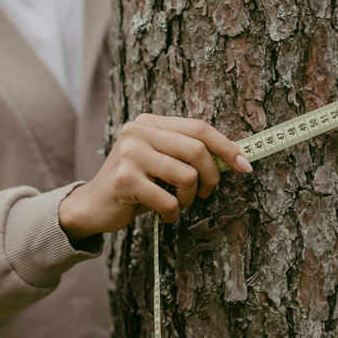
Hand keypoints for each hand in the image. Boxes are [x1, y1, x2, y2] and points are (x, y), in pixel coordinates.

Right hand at [59, 114, 252, 242]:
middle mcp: (139, 132)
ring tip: (178, 203)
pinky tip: (164, 214)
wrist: (93, 206)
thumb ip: (186, 154)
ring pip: (186, 175)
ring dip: (189, 197)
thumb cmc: (135, 185)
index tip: (244, 165)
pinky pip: (168, 200)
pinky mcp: (125, 179)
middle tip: (204, 192)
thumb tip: (233, 158)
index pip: (199, 128)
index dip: (226, 146)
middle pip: (197, 149)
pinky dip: (173, 213)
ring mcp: (130, 154)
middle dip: (210, 176)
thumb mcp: (160, 161)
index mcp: (151, 123)